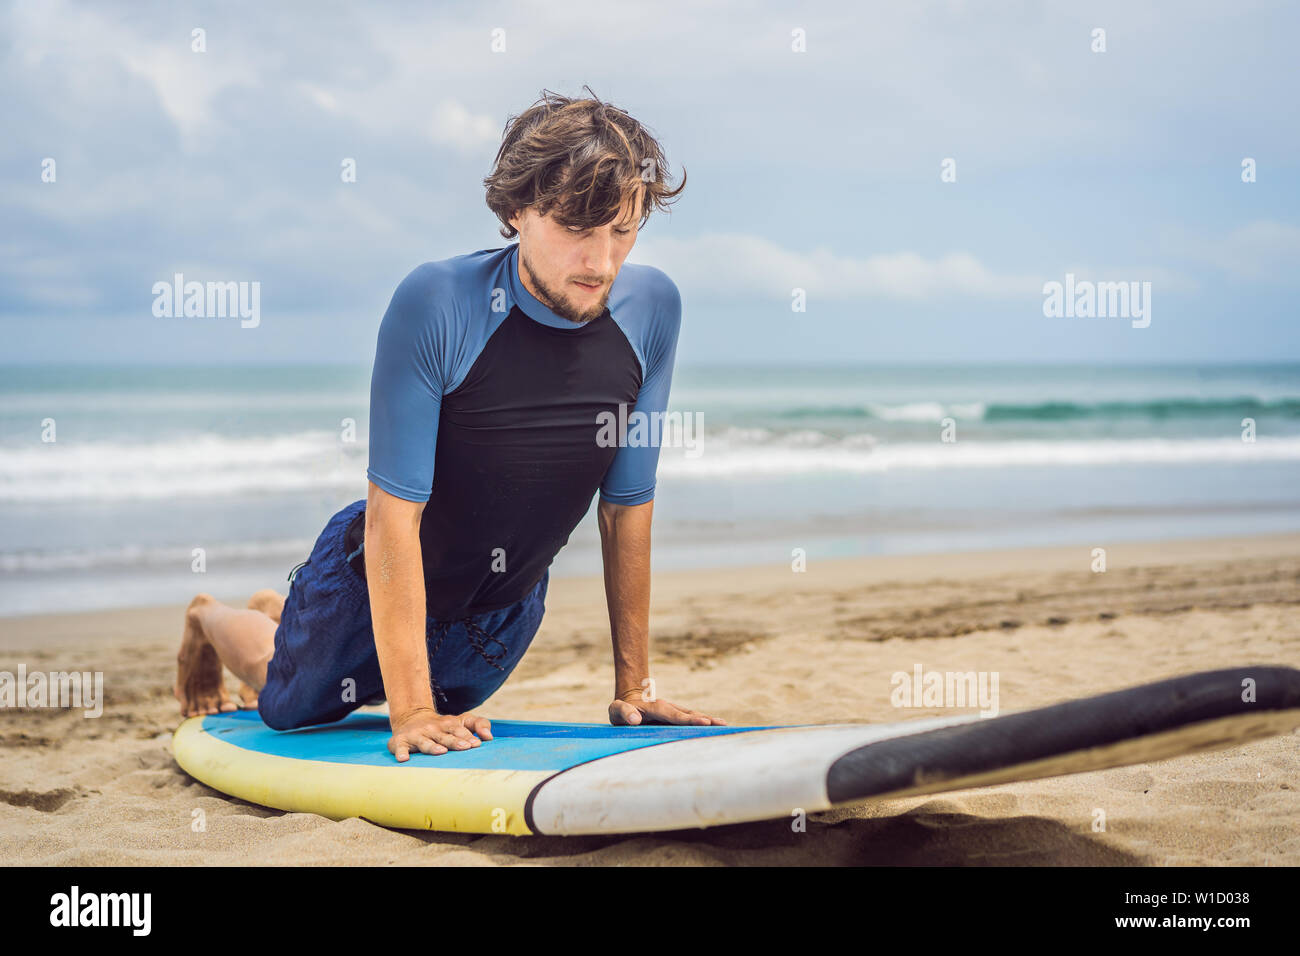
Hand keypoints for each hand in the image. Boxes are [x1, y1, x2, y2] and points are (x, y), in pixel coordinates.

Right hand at [387, 707, 492, 761]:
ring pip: (425, 742)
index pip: (459, 730)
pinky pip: (400, 748)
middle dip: (455, 742)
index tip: (476, 744)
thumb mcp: (461, 721)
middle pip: (445, 736)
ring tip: (441, 751)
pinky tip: (404, 759)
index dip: (468, 737)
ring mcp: (417, 735)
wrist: (411, 718)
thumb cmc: (443, 726)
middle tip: (465, 747)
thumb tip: (489, 737)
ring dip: (432, 747)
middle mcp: (432, 729)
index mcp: (449, 724)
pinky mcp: (400, 742)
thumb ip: (479, 724)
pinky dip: (401, 752)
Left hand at [608, 688, 725, 726]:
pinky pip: (692, 720)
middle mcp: (669, 708)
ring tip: (724, 726)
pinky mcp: (677, 718)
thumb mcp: (616, 709)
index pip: (674, 715)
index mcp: (655, 707)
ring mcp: (674, 712)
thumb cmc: (622, 709)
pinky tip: (717, 728)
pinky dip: (704, 723)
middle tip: (720, 724)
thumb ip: (623, 712)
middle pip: (689, 714)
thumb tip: (635, 720)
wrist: (630, 700)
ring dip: (708, 720)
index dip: (688, 719)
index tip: (703, 722)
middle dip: (704, 719)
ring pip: (693, 716)